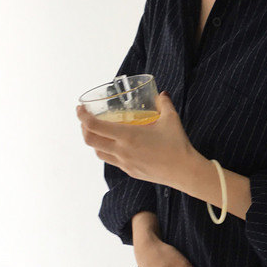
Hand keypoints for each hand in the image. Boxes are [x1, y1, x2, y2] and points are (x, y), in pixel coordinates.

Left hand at [76, 91, 195, 188]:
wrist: (185, 172)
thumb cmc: (178, 145)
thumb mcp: (171, 119)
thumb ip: (164, 104)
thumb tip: (162, 94)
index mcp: (127, 136)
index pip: (94, 125)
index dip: (82, 116)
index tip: (80, 109)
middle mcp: (122, 151)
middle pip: (90, 140)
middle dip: (83, 128)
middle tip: (86, 120)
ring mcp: (125, 163)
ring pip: (99, 153)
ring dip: (94, 141)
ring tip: (99, 133)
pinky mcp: (131, 172)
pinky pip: (112, 161)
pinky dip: (108, 151)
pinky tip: (116, 146)